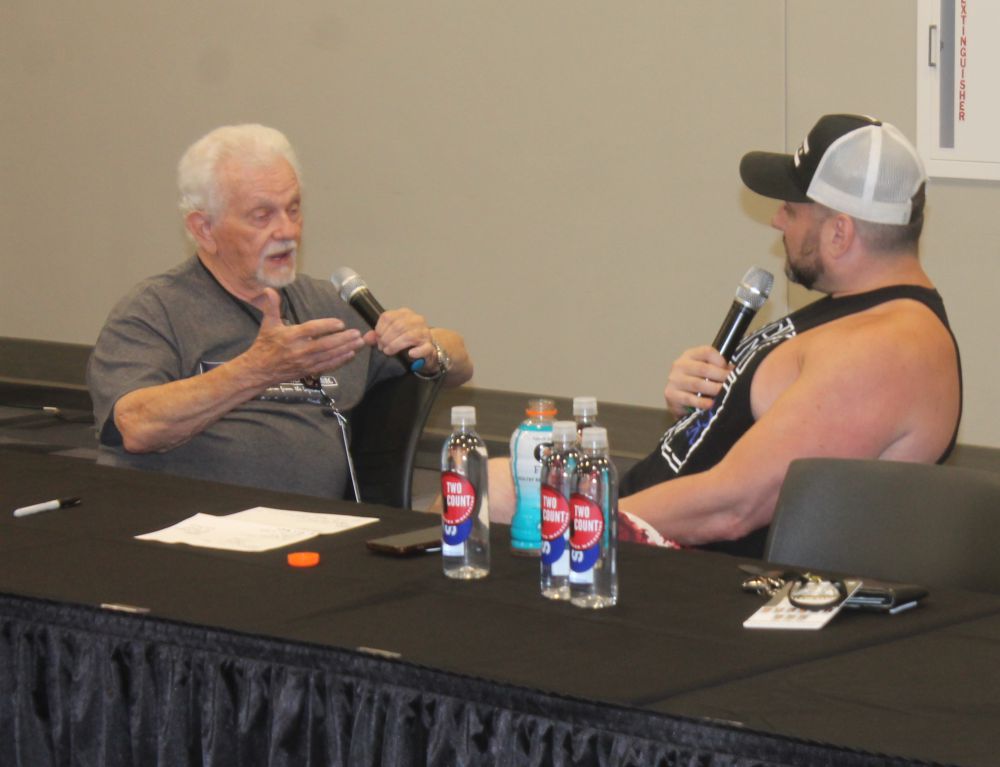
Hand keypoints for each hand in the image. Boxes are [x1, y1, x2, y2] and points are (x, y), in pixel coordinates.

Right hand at [244, 289, 367, 384]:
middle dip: (343, 339)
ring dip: (345, 349)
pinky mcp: (307, 371)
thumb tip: (268, 289)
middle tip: (357, 333)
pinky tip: (350, 354)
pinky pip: (326, 365)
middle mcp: (299, 350)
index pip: (311, 330)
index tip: (340, 323)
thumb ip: (271, 306)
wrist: (258, 370)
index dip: (326, 326)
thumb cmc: (264, 346)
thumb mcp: (267, 324)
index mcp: (290, 336)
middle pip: (325, 344)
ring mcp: (304, 362)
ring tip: (359, 342)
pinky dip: (339, 360)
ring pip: (328, 355)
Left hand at [366, 307, 434, 366]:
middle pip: (397, 326)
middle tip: (382, 348)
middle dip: (386, 339)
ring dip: (395, 345)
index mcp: (405, 313)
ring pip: (408, 336)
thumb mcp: (390, 335)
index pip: (388, 317)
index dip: (380, 329)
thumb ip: (377, 336)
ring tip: (389, 352)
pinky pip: (423, 348)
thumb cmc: (406, 341)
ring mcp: (425, 332)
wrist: (426, 350)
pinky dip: (416, 351)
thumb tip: (366, 338)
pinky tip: (410, 354)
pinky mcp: (430, 346)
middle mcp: (416, 319)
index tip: (378, 339)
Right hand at [663, 345, 730, 417]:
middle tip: (732, 384)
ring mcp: (674, 380)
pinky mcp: (671, 394)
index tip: (729, 369)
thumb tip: (735, 371)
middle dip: (720, 377)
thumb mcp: (706, 371)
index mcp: (690, 355)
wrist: (678, 400)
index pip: (706, 352)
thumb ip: (718, 368)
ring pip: (697, 384)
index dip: (720, 360)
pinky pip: (689, 399)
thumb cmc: (697, 382)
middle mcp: (680, 365)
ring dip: (713, 389)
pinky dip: (702, 402)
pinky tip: (711, 404)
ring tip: (724, 394)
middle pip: (703, 368)